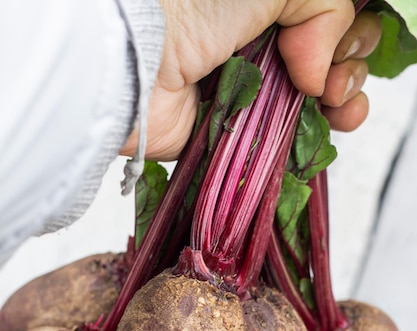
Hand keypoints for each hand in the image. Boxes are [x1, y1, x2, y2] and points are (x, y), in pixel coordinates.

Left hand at [121, 2, 380, 160]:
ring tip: (338, 103)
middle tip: (334, 76)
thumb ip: (324, 5)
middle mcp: (260, 38)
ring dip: (344, 97)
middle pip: (328, 52)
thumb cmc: (192, 3)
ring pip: (314, 96)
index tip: (344, 40)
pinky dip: (316, 135)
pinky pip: (287, 136)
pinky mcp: (237, 129)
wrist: (134, 61)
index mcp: (266, 2)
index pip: (325, 14)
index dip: (349, 27)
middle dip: (349, 62)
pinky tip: (331, 124)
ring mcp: (250, 85)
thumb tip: (321, 71)